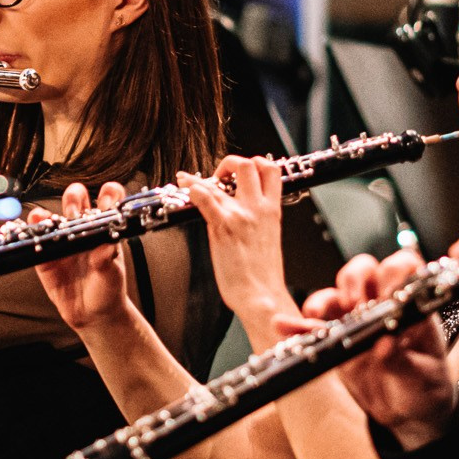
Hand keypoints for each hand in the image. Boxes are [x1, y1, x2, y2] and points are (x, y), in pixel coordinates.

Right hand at [33, 181, 137, 334]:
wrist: (93, 315)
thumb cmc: (108, 289)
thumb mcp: (112, 275)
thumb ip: (107, 260)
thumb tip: (105, 247)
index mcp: (103, 227)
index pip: (108, 200)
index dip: (108, 194)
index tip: (106, 202)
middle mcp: (81, 228)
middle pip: (75, 199)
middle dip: (73, 198)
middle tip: (75, 213)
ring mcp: (62, 240)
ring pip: (52, 216)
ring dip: (48, 213)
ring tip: (48, 219)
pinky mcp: (45, 256)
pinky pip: (36, 239)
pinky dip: (32, 230)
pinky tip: (33, 227)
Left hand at [182, 155, 294, 338]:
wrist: (261, 296)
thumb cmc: (263, 274)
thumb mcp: (268, 237)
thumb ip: (258, 218)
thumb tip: (244, 210)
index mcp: (273, 210)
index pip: (271, 170)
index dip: (256, 162)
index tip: (240, 172)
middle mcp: (259, 208)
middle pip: (249, 165)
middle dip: (230, 163)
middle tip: (218, 177)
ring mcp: (241, 215)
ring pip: (223, 178)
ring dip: (200, 178)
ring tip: (187, 182)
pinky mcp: (223, 227)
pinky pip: (205, 198)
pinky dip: (192, 190)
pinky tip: (185, 190)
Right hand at [298, 249, 458, 448]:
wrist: (407, 415)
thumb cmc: (424, 389)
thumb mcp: (421, 378)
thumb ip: (402, 361)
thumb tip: (384, 345)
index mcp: (410, 307)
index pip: (403, 270)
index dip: (394, 272)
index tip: (387, 293)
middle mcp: (381, 306)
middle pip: (363, 271)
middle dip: (355, 280)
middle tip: (355, 304)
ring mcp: (355, 321)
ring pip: (334, 294)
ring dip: (323, 300)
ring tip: (317, 316)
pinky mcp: (335, 340)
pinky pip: (313, 328)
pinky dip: (297, 326)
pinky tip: (284, 327)